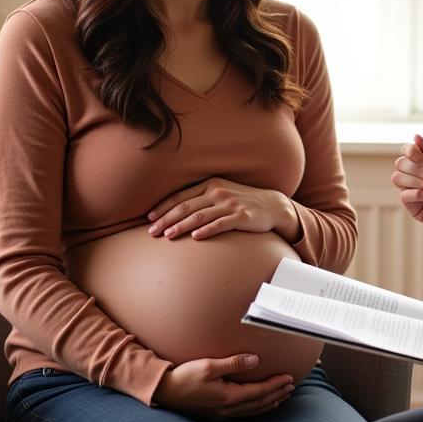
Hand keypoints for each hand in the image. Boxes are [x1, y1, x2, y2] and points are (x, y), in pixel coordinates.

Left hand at [147, 177, 298, 241]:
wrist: (273, 205)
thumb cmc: (243, 201)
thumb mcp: (222, 192)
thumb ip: (202, 198)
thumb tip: (175, 210)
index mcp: (210, 184)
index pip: (181, 196)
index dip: (163, 207)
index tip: (149, 219)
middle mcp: (218, 192)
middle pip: (186, 207)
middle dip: (166, 219)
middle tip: (151, 232)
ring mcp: (230, 204)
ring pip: (199, 216)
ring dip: (181, 226)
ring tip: (167, 236)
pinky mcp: (242, 216)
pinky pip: (220, 224)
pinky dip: (207, 230)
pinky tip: (196, 237)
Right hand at [152, 354, 294, 419]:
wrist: (163, 392)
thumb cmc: (184, 377)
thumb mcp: (209, 366)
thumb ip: (233, 363)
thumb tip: (255, 360)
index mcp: (228, 397)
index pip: (260, 392)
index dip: (276, 385)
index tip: (289, 378)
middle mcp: (228, 409)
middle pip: (260, 404)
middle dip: (277, 395)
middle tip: (291, 387)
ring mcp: (222, 414)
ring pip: (252, 411)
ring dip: (269, 403)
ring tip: (282, 397)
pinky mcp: (216, 414)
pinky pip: (243, 413)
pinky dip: (256, 409)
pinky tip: (259, 406)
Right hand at [392, 135, 422, 258]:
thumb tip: (416, 136)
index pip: (407, 150)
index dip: (414, 153)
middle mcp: (417, 175)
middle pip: (400, 163)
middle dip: (420, 168)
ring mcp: (413, 191)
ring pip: (397, 178)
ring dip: (417, 180)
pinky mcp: (414, 207)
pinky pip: (404, 196)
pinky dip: (418, 193)